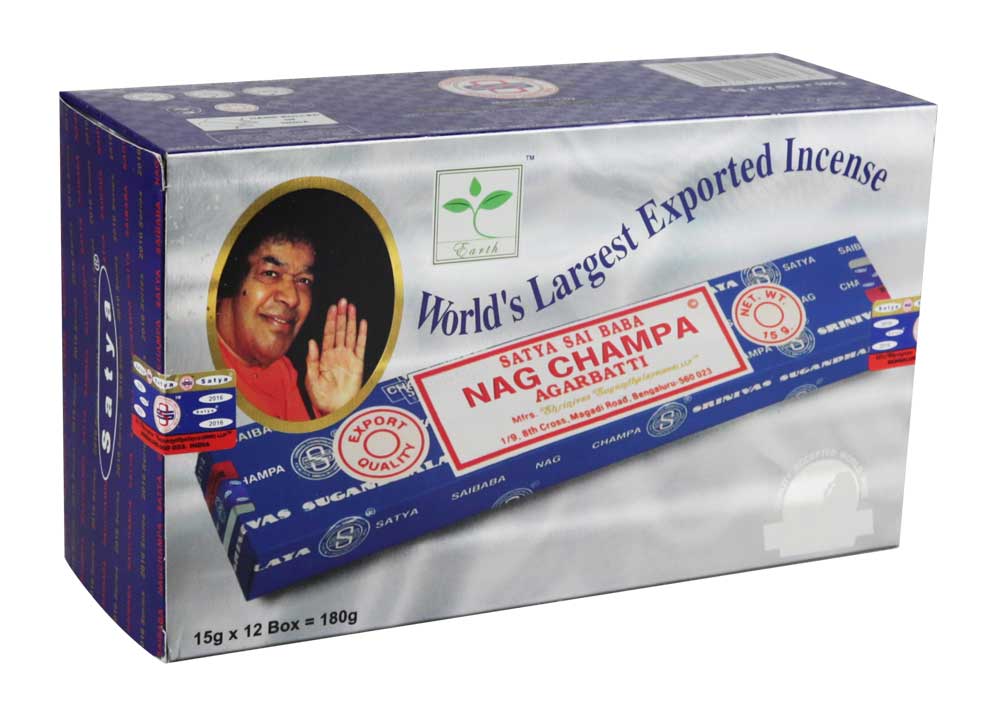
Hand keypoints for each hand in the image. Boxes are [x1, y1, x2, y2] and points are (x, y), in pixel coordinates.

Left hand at [305, 298, 367, 415]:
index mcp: (325, 357)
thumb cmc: (320, 397)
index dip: (330, 320)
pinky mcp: (358, 364)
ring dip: (351, 321)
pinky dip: (362, 335)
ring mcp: (348, 358)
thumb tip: (312, 341)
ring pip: (350, 335)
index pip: (328, 334)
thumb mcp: (310, 378)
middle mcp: (337, 355)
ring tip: (351, 307)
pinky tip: (362, 323)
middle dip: (341, 316)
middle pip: (340, 331)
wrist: (333, 410)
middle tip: (342, 301)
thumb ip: (312, 359)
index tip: (331, 308)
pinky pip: (360, 347)